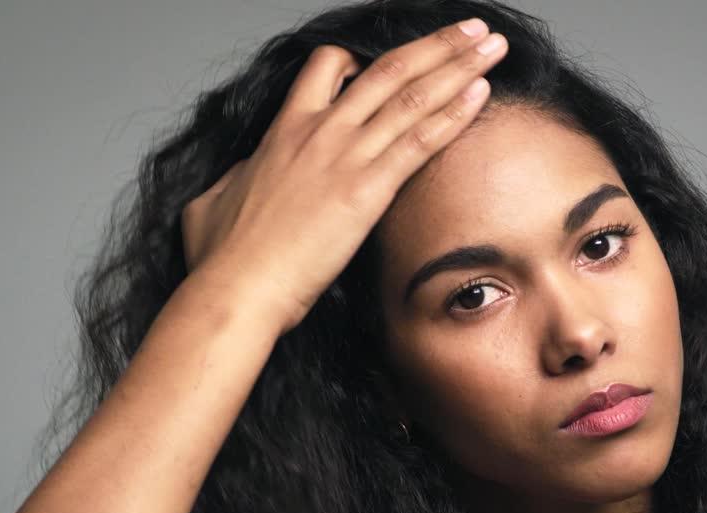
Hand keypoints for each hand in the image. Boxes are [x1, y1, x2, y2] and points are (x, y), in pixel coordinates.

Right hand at [178, 17, 507, 328]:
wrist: (236, 288)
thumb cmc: (223, 258)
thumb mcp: (214, 202)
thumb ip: (237, 179)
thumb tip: (243, 176)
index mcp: (284, 131)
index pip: (328, 68)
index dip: (365, 56)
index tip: (399, 57)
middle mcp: (319, 132)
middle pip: (387, 69)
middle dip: (436, 45)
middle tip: (472, 29)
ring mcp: (344, 157)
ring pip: (411, 95)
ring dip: (459, 66)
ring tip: (492, 46)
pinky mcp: (366, 191)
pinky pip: (420, 142)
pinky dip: (454, 114)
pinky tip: (481, 94)